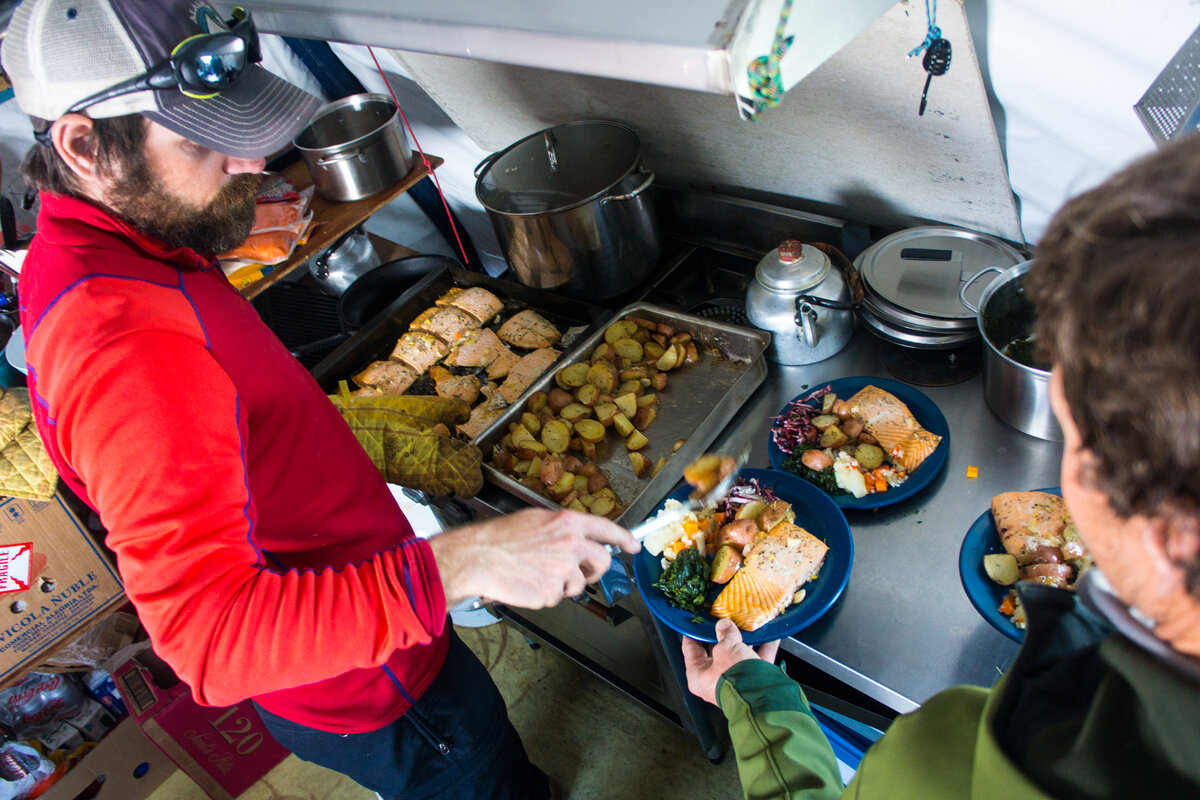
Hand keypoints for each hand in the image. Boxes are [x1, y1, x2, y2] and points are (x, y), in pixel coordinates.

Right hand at [428, 508, 638, 608]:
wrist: (478, 557)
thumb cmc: (501, 538)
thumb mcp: (537, 520)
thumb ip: (564, 529)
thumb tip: (582, 538)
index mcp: (567, 523)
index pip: (607, 530)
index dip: (624, 539)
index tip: (633, 546)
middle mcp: (571, 545)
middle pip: (602, 562)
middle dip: (594, 570)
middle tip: (578, 571)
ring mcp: (563, 570)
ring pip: (578, 583)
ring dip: (564, 582)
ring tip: (538, 573)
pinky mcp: (552, 592)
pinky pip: (558, 596)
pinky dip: (546, 594)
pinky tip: (529, 582)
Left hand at [681, 618, 779, 705]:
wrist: (762, 698)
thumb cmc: (735, 679)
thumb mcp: (726, 649)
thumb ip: (725, 634)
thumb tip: (723, 625)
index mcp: (698, 675)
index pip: (690, 650)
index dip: (692, 633)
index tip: (696, 622)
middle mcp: (714, 680)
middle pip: (716, 652)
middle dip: (723, 636)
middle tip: (724, 620)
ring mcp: (734, 681)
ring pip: (738, 656)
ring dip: (745, 641)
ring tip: (747, 625)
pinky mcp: (753, 682)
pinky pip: (757, 661)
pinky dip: (764, 648)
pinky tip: (770, 636)